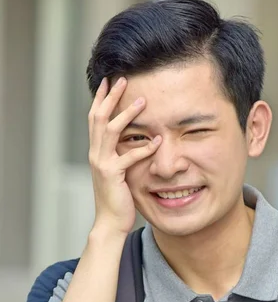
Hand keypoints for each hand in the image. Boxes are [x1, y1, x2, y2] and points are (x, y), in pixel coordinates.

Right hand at [88, 77, 161, 235]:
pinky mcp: (112, 175)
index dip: (101, 99)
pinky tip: (158, 141)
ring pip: (110, 131)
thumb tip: (136, 140)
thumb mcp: (119, 172)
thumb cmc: (118, 198)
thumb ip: (122, 155)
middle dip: (111, 97)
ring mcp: (102, 164)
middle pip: (98, 118)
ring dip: (126, 114)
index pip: (95, 119)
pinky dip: (144, 148)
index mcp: (97, 151)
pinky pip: (129, 157)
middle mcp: (96, 154)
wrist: (110, 222)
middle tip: (123, 79)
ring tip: (142, 102)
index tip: (109, 82)